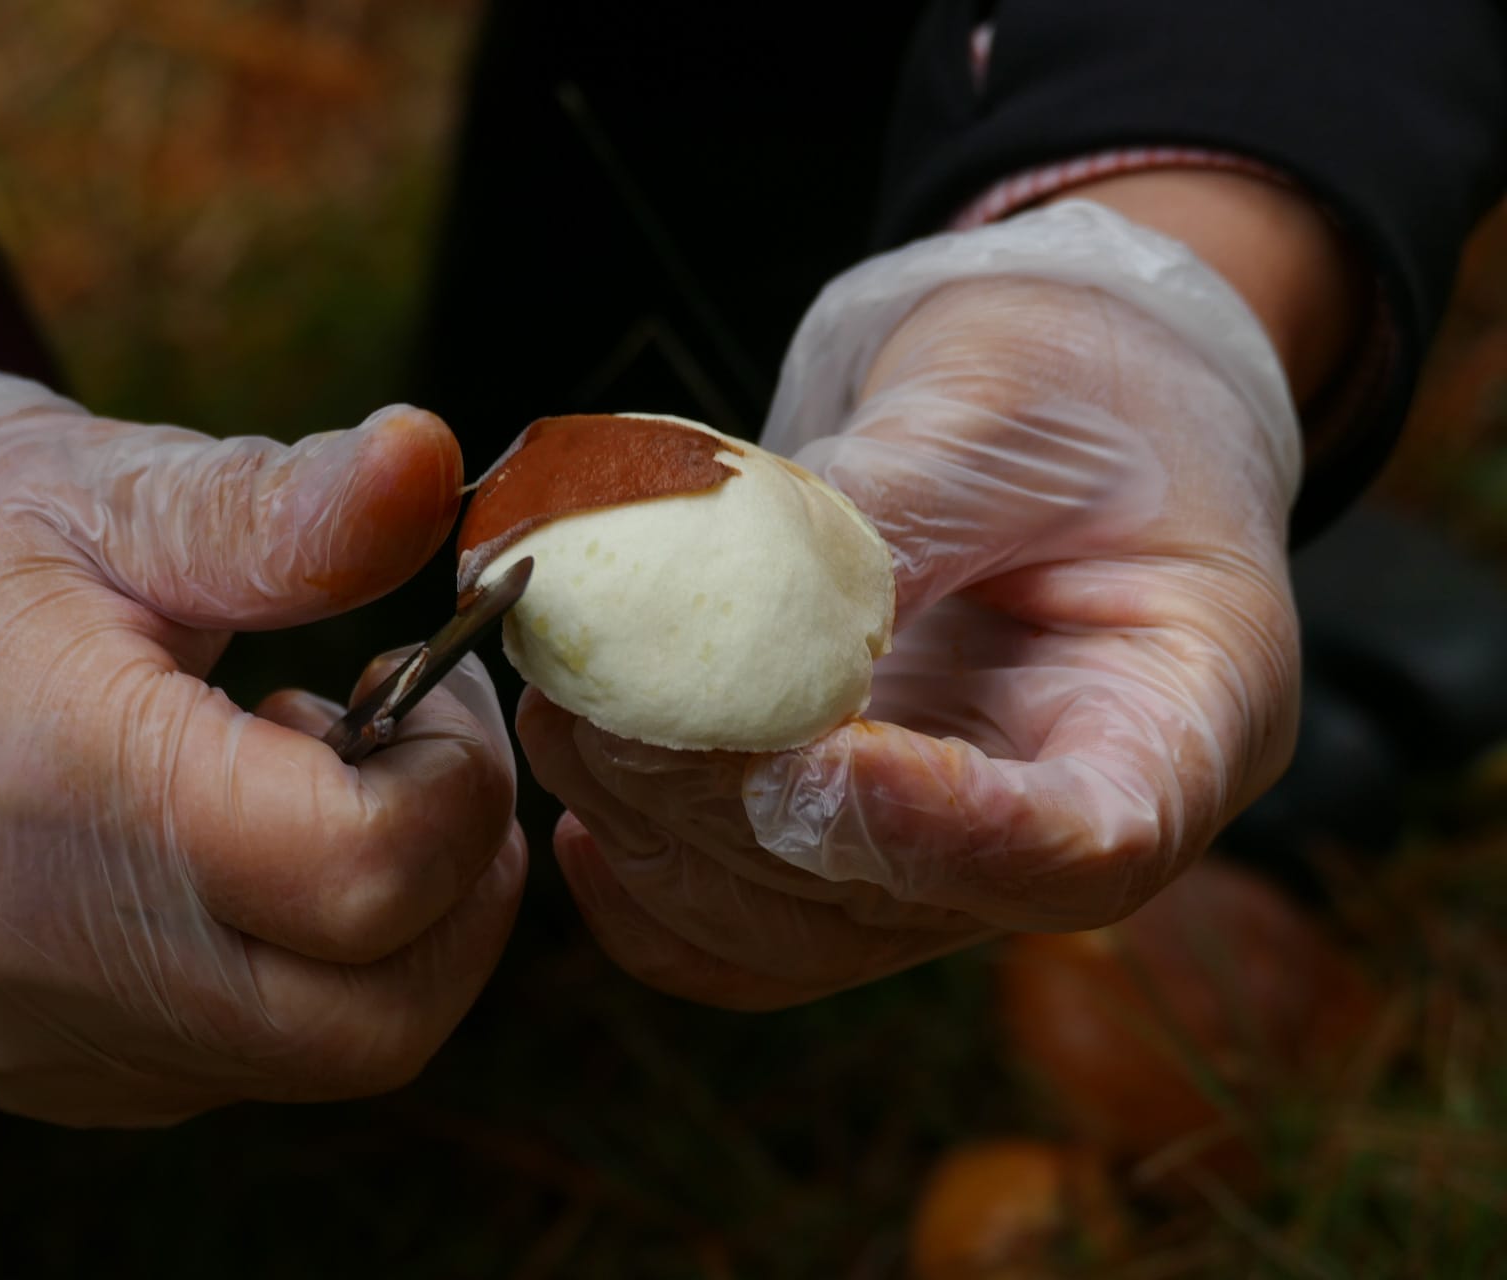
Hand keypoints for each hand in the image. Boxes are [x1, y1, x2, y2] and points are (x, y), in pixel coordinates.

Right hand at [0, 372, 524, 1123]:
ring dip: (393, 933)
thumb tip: (428, 461)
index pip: (361, 872)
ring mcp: (53, 1039)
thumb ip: (276, 504)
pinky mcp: (56, 1075)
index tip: (422, 686)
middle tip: (417, 754)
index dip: (456, 782)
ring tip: (324, 790)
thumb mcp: (94, 491)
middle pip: (377, 1018)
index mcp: (75, 787)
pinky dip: (307, 975)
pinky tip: (253, 857)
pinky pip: (243, 1067)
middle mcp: (55, 956)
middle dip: (458, 882)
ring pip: (327, 1059)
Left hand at [520, 202, 1306, 1008]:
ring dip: (662, 839)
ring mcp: (950, 855)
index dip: (930, 828)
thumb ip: (884, 512)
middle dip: (730, 812)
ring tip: (568, 716)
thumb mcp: (999, 410)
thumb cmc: (1073, 388)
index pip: (1083, 846)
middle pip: (898, 900)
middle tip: (604, 706)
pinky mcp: (856, 846)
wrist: (1060, 399)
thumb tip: (720, 606)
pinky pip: (747, 929)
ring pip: (797, 934)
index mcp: (1179, 725)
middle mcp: (1064, 829)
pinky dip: (650, 887)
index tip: (795, 758)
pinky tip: (582, 804)